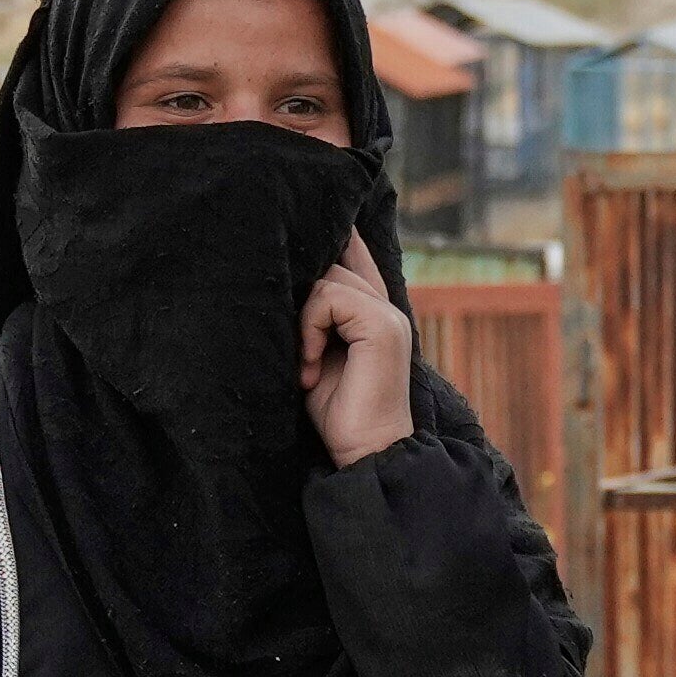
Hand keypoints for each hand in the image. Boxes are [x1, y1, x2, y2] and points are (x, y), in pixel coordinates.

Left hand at [299, 246, 416, 467]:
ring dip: (304, 321)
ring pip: (328, 278)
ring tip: (306, 364)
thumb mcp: (317, 356)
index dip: (336, 236)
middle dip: (303, 296)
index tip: (305, 223)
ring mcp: (387, 314)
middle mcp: (386, 307)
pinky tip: (310, 367)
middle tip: (300, 349)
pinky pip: (328, 298)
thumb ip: (314, 318)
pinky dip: (310, 329)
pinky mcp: (381, 324)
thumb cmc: (337, 414)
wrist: (366, 453)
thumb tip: (288, 282)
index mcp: (374, 313)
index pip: (355, 254)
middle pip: (334, 261)